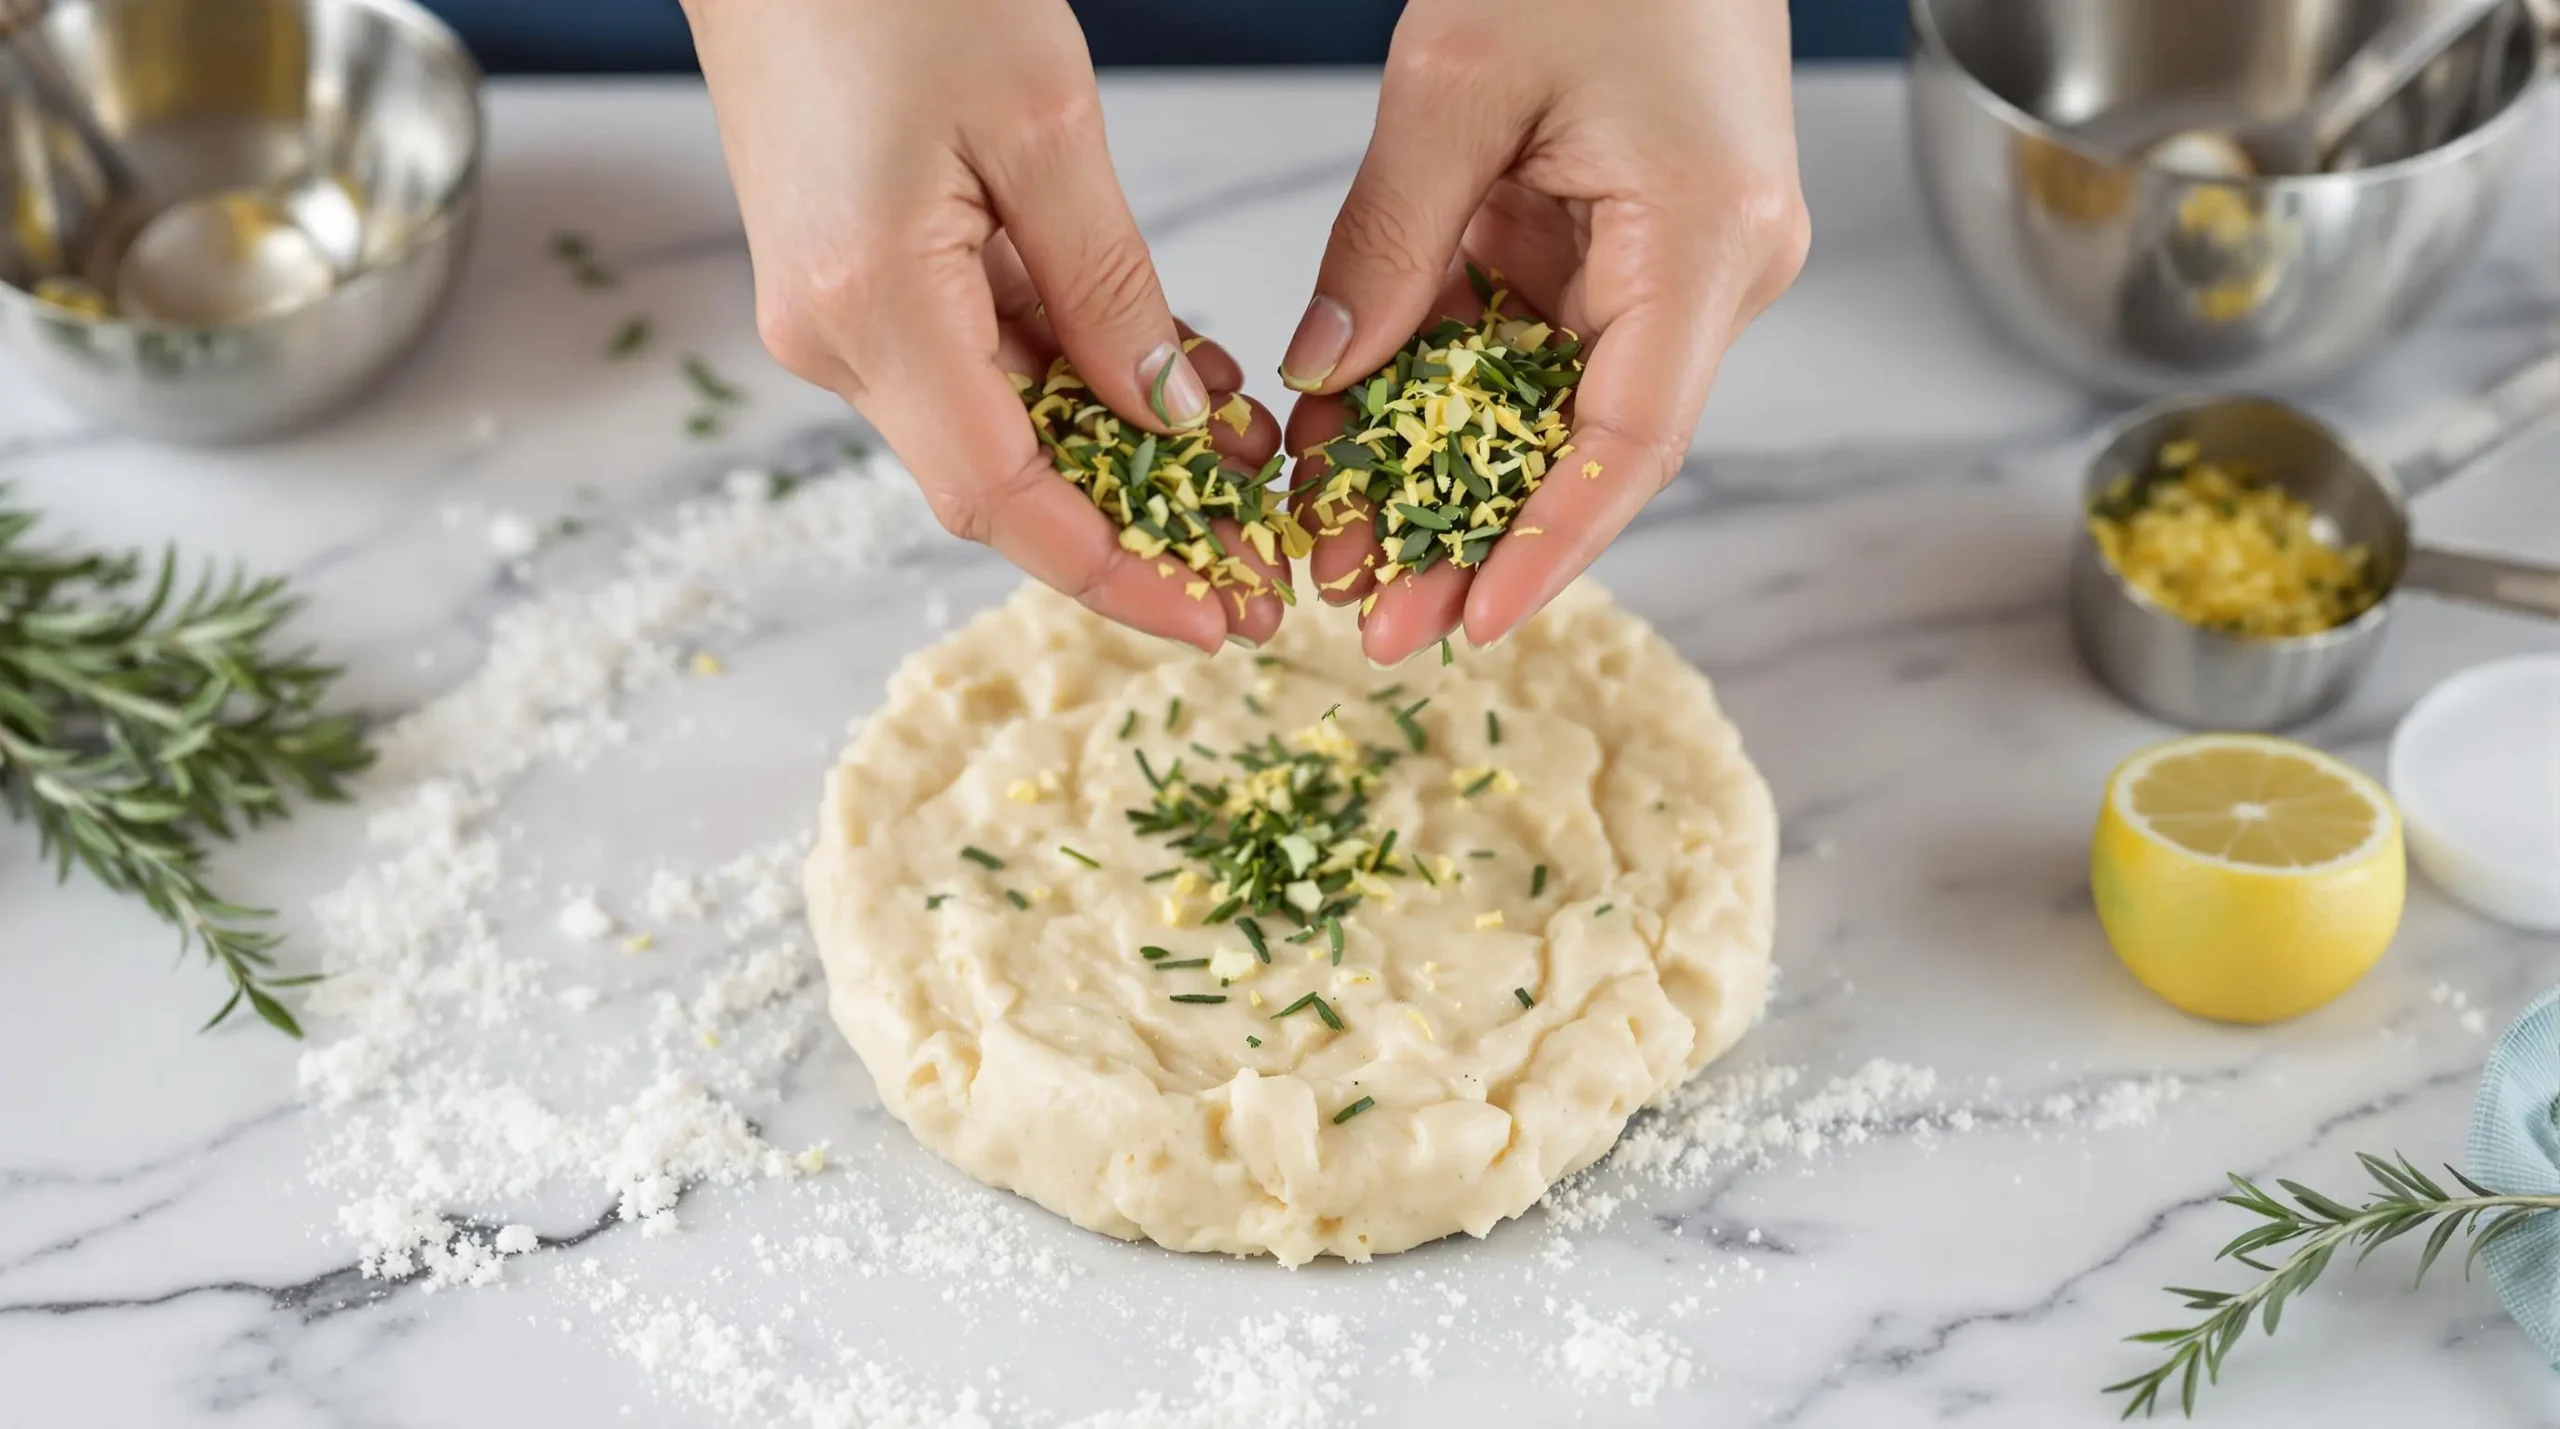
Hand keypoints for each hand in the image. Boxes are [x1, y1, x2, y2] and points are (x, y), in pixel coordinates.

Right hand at [684, 0, 1286, 651]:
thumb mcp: (1042, 124)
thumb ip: (1111, 289)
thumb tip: (1171, 420)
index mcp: (875, 308)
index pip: (1003, 500)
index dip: (1115, 576)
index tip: (1214, 621)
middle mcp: (838, 337)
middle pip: (1004, 480)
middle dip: (1138, 528)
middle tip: (1259, 560)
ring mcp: (838, 312)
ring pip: (999, 423)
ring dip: (1118, 451)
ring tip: (1240, 460)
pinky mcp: (855, 277)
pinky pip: (977, 359)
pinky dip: (1075, 379)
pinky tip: (1170, 375)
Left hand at [1279, 0, 1809, 663]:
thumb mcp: (1454, 82)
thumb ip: (1389, 241)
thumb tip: (1326, 381)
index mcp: (1704, 238)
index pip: (1631, 439)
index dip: (1550, 543)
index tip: (1473, 621)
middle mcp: (1713, 273)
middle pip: (1592, 449)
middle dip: (1478, 542)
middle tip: (1372, 623)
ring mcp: (1679, 264)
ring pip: (1555, 410)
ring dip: (1452, 483)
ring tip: (1348, 559)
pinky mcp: (1632, 245)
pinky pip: (1536, 346)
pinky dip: (1452, 397)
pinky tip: (1366, 457)